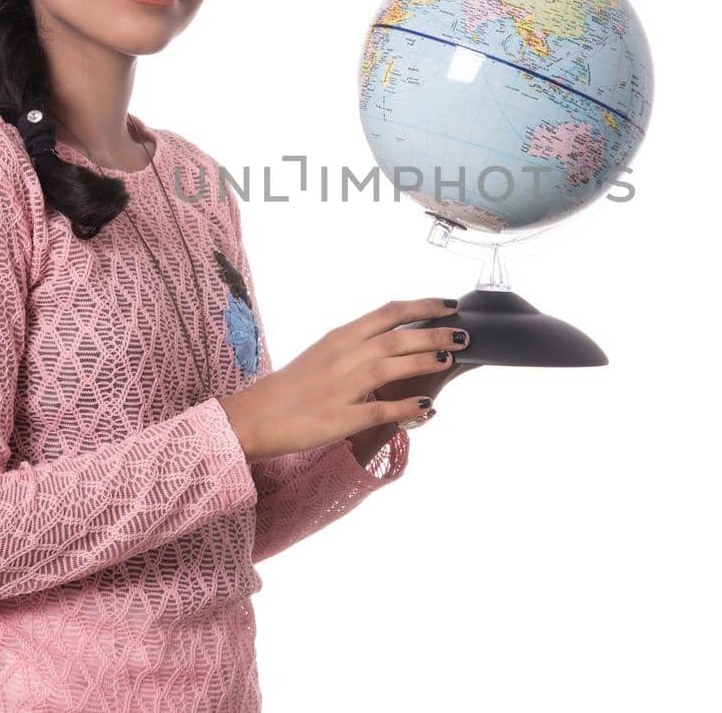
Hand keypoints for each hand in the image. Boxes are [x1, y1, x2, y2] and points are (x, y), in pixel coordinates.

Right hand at [218, 298, 470, 461]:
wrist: (257, 415)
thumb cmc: (293, 384)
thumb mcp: (325, 352)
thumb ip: (359, 345)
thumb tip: (395, 341)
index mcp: (341, 336)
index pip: (389, 312)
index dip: (424, 306)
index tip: (450, 304)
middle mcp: (344, 356)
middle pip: (398, 338)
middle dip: (435, 333)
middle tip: (464, 333)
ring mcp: (343, 387)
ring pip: (393, 367)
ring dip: (425, 361)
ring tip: (450, 359)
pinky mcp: (341, 418)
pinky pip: (381, 410)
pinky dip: (407, 408)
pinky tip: (429, 408)